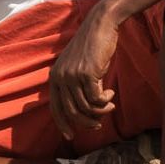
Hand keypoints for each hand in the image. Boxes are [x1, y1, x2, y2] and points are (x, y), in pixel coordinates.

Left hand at [50, 9, 119, 137]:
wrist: (100, 27)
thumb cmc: (93, 48)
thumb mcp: (79, 69)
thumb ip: (77, 87)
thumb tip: (85, 112)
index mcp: (54, 77)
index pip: (55, 108)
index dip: (62, 124)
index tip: (70, 136)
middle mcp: (60, 78)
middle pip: (72, 112)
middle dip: (87, 122)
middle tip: (99, 124)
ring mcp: (72, 76)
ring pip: (86, 108)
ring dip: (101, 111)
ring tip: (109, 105)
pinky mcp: (86, 74)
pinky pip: (96, 99)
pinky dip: (105, 101)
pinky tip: (110, 93)